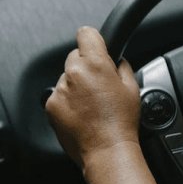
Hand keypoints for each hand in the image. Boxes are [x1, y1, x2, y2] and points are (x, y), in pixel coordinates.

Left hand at [45, 26, 140, 171]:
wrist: (106, 150)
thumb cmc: (121, 122)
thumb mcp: (132, 87)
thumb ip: (121, 66)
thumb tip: (116, 60)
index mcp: (95, 64)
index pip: (85, 33)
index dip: (92, 40)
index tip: (94, 46)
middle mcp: (73, 74)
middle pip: (74, 57)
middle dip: (85, 66)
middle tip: (98, 85)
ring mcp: (59, 90)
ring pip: (66, 78)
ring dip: (75, 86)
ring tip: (90, 105)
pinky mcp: (50, 105)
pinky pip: (58, 95)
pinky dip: (67, 101)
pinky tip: (81, 114)